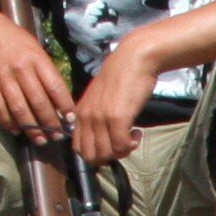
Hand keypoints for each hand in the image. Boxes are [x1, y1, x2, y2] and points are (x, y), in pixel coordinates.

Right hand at [0, 13, 70, 140]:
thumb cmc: (17, 42)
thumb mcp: (37, 50)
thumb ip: (47, 73)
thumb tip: (61, 103)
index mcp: (37, 58)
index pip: (55, 87)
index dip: (65, 107)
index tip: (71, 121)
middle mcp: (20, 68)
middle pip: (38, 101)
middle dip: (50, 122)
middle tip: (57, 136)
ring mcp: (3, 77)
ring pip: (19, 108)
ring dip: (31, 128)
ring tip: (40, 139)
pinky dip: (8, 123)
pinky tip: (16, 131)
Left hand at [67, 27, 155, 166]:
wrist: (134, 58)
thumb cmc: (121, 76)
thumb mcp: (100, 98)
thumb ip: (96, 116)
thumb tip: (104, 137)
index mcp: (80, 113)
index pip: (78, 148)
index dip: (95, 154)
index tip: (111, 146)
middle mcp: (86, 117)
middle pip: (91, 155)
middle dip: (109, 157)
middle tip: (122, 145)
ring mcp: (100, 118)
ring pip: (106, 153)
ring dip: (122, 152)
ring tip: (132, 138)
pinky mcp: (117, 118)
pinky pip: (121, 145)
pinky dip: (131, 145)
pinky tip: (137, 134)